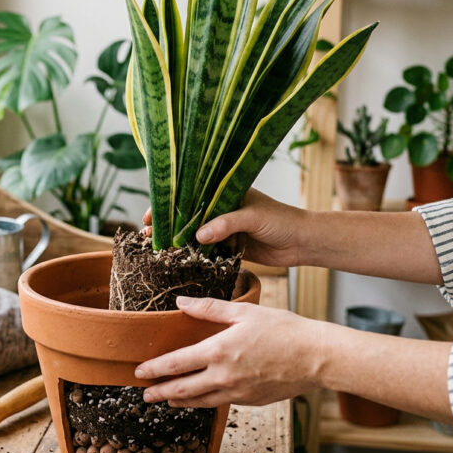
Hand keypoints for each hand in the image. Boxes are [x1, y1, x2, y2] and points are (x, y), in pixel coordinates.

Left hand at [135, 296, 323, 407]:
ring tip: (167, 401)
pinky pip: (220, 403)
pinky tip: (201, 398)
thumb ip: (209, 308)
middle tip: (145, 394)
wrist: (316, 357)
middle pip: (182, 390)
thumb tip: (180, 303)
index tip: (139, 372)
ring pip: (200, 401)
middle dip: (161, 393)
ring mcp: (237, 392)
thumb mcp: (244, 312)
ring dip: (179, 402)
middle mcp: (224, 376)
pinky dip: (204, 402)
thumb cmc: (284, 329)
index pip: (176, 363)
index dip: (154, 369)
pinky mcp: (250, 401)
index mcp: (218, 351)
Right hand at [142, 189, 309, 266]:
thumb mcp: (251, 217)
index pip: (190, 195)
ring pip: (195, 234)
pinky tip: (179, 259)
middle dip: (168, 224)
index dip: (169, 203)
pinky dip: (194, 255)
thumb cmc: (281, 220)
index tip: (151, 213)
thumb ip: (225, 224)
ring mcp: (224, 229)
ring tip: (158, 248)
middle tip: (149, 233)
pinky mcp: (230, 247)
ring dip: (178, 241)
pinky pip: (207, 251)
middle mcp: (221, 209)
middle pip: (188, 216)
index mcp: (224, 192)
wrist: (303, 242)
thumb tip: (199, 235)